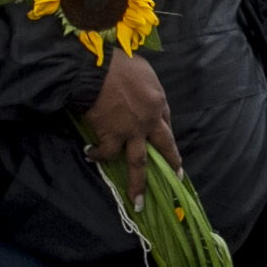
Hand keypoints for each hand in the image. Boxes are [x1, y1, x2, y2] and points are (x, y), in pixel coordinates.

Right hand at [86, 51, 178, 204]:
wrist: (96, 70)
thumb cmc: (119, 64)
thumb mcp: (144, 71)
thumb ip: (147, 87)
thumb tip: (142, 93)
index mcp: (158, 102)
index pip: (167, 123)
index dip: (166, 135)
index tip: (168, 147)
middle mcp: (149, 121)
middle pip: (164, 148)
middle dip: (172, 164)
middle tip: (177, 179)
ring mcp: (131, 131)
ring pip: (138, 164)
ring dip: (137, 185)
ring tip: (136, 201)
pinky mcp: (111, 136)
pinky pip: (106, 153)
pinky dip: (97, 156)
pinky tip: (89, 156)